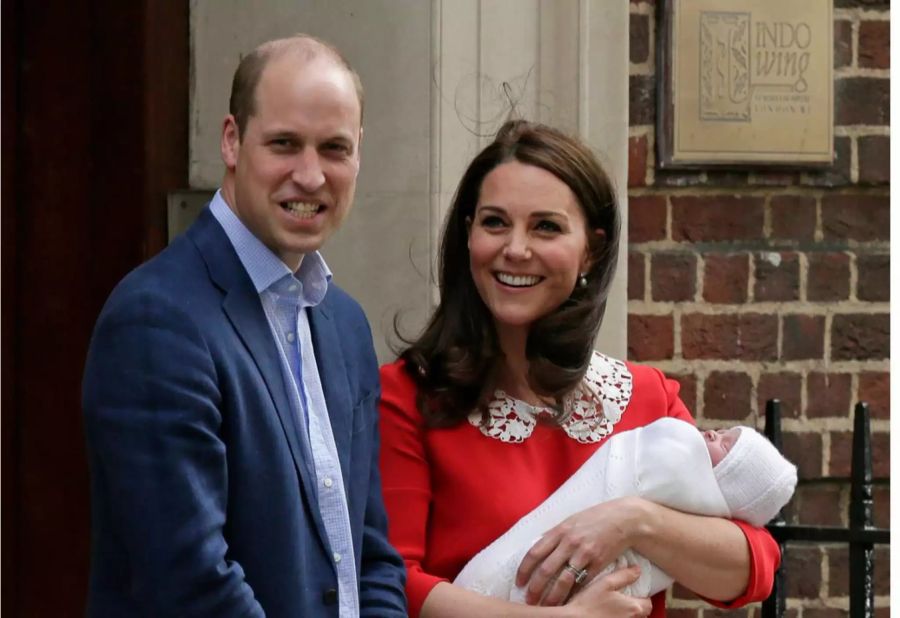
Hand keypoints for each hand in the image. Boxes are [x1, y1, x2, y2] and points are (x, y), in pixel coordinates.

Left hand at [515, 497, 645, 605]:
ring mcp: (584, 554)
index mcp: (560, 531)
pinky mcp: (599, 564)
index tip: (519, 582)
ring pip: (564, 580)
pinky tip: (568, 602)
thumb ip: (555, 534)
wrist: (624, 519)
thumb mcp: (571, 521)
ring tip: (547, 607)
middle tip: (529, 600)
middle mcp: (570, 542)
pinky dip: (574, 595)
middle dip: (535, 588)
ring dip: (553, 596)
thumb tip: (537, 547)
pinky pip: (583, 583)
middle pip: (546, 569)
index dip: (524, 569)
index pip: (535, 552)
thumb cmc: (595, 519)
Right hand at [568, 566, 651, 616]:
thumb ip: (624, 576)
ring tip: (613, 606)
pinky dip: (617, 617)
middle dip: (635, 606)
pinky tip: (606, 614)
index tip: (634, 593)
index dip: (643, 597)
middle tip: (623, 598)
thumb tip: (638, 570)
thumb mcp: (606, 582)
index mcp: (633, 607)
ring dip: (626, 613)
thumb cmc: (589, 602)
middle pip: (641, 613)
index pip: (648, 604)